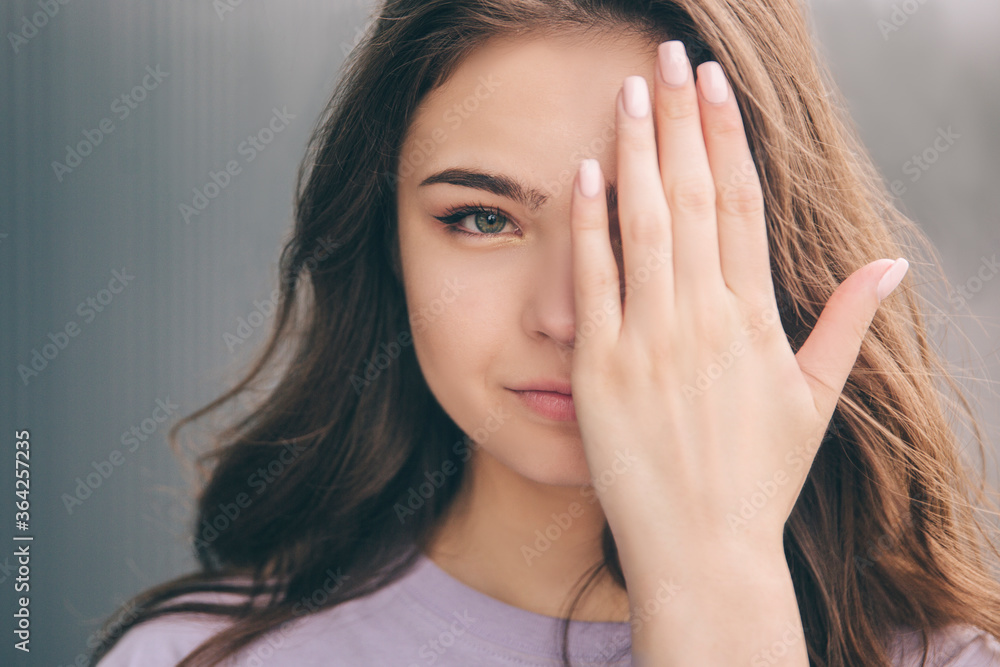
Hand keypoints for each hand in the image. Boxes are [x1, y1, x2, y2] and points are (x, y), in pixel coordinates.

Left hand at [568, 41, 908, 578]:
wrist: (705, 548)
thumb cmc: (758, 477)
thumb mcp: (814, 401)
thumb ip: (848, 326)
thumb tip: (891, 266)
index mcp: (756, 320)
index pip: (743, 204)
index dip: (728, 137)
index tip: (715, 86)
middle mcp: (704, 318)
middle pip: (695, 195)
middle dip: (680, 118)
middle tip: (671, 57)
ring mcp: (650, 340)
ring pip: (647, 223)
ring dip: (638, 150)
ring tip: (630, 89)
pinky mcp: (602, 367)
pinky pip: (596, 280)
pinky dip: (590, 223)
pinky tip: (587, 170)